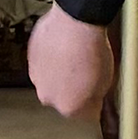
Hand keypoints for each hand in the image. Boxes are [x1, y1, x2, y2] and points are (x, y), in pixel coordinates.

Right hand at [27, 4, 114, 119]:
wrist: (74, 23)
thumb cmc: (92, 50)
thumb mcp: (107, 80)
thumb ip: (98, 96)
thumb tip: (97, 100)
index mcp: (69, 107)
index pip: (86, 115)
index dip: (95, 103)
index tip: (99, 95)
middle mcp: (49, 97)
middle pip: (65, 99)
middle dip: (76, 89)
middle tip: (88, 73)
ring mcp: (37, 78)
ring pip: (52, 81)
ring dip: (62, 73)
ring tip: (76, 57)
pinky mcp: (30, 59)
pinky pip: (44, 63)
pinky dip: (52, 58)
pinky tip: (64, 48)